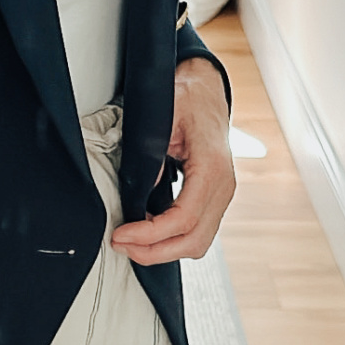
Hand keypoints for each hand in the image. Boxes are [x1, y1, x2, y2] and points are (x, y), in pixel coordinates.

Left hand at [111, 58, 234, 264]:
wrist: (206, 93)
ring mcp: (222, 195)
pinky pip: (198, 233)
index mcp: (213, 167)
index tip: (122, 234)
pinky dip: (172, 241)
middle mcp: (223, 187)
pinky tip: (148, 232)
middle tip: (121, 245)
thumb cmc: (189, 99)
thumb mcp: (166, 113)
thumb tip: (142, 186)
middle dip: (154, 251)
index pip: (184, 218)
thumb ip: (153, 149)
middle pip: (193, 240)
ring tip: (131, 242)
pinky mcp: (215, 199)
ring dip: (163, 250)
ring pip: (198, 243)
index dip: (150, 234)